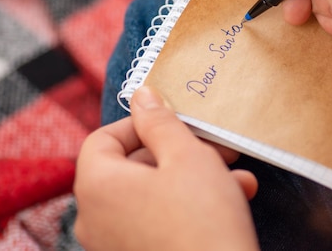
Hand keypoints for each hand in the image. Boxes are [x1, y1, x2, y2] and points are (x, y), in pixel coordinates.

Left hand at [74, 86, 258, 250]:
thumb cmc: (202, 220)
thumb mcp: (187, 156)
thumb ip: (160, 121)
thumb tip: (142, 96)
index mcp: (97, 186)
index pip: (103, 138)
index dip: (140, 122)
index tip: (174, 120)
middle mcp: (96, 218)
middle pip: (131, 165)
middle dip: (179, 150)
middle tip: (215, 144)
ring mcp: (114, 243)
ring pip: (151, 192)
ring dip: (193, 176)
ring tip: (235, 174)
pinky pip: (157, 219)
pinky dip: (188, 204)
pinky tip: (232, 197)